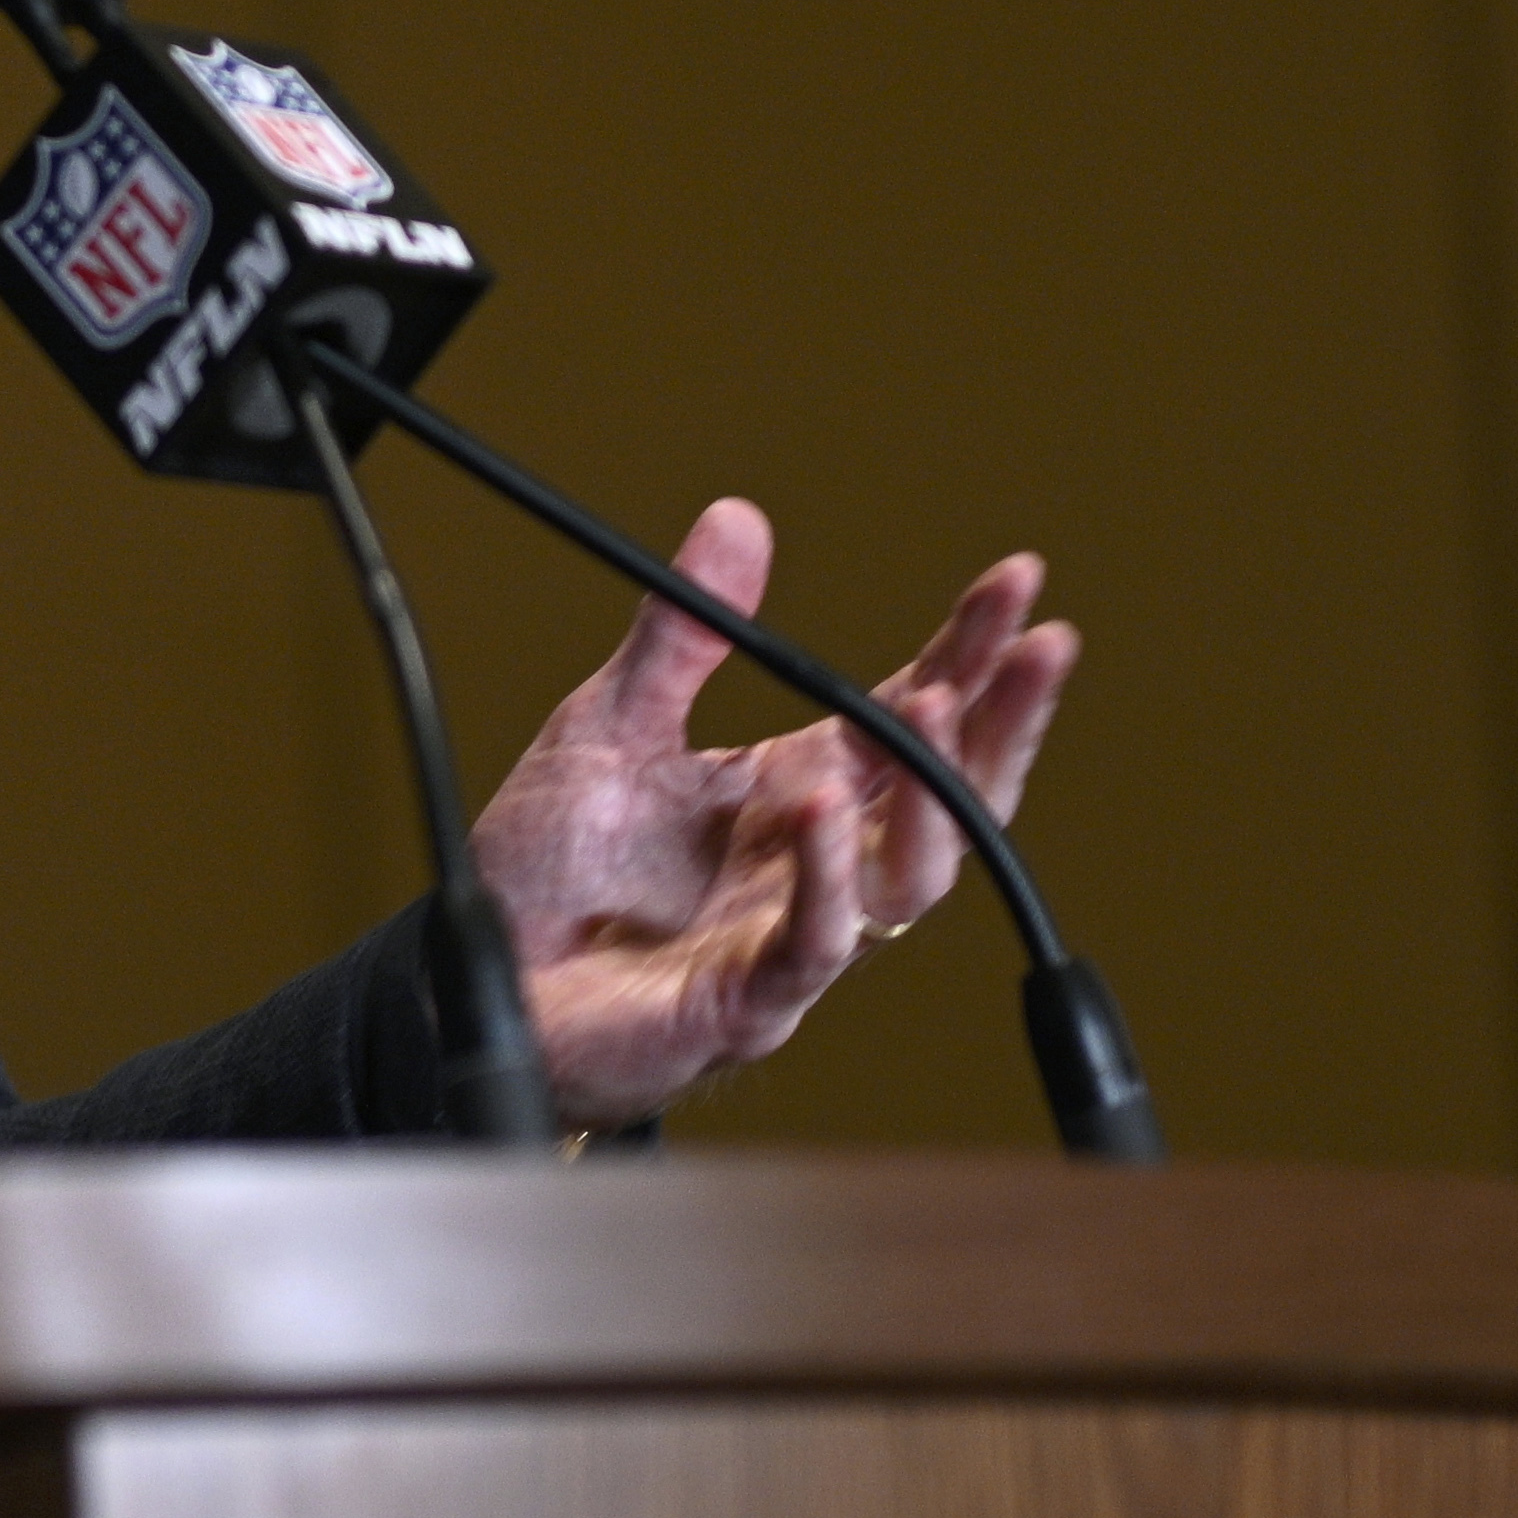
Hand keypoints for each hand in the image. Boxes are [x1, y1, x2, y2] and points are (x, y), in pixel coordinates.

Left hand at [471, 499, 1078, 1131]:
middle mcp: (814, 861)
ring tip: (934, 704)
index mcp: (795, 789)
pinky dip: (827, 877)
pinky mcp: (747, 999)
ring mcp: (791, 932)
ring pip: (908, 875)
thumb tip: (736, 518)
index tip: (1015, 582)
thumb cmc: (551, 872)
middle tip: (1039, 646)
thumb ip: (680, 635)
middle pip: (946, 795)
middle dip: (1001, 720)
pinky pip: (813, 944)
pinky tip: (827, 808)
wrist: (478, 978)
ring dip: (931, 792)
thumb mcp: (610, 724)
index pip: (905, 714)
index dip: (969, 653)